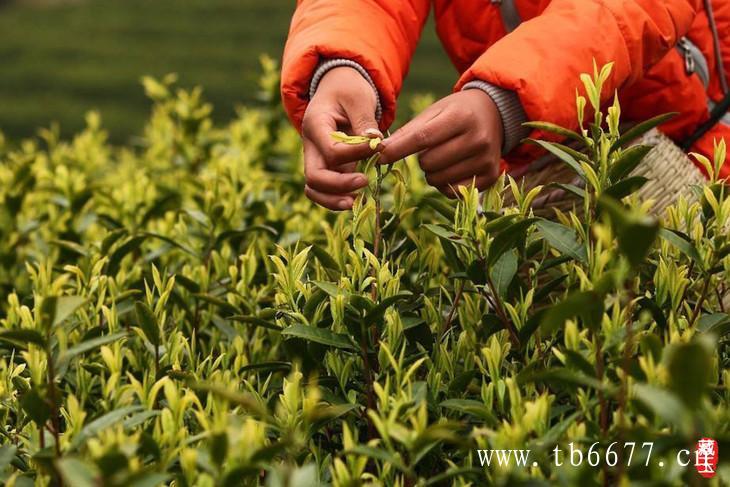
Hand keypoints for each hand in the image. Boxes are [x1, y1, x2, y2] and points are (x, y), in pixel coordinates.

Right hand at [301, 67, 381, 209]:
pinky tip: (357, 199)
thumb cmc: (348, 90)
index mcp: (315, 125)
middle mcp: (310, 146)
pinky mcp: (327, 168)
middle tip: (365, 182)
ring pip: (314, 189)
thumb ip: (365, 121)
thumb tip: (375, 143)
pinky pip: (325, 190)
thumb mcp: (359, 98)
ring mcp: (316, 159)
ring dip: (333, 200)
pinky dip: (337, 199)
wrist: (338, 89)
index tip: (379, 148)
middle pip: (315, 176)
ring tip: (357, 202)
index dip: (356, 154)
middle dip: (339, 186)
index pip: (331, 150)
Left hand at [379, 90, 502, 196]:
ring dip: (433, 173)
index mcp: (461, 117)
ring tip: (444, 157)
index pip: (422, 138)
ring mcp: (486, 159)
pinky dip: (446, 184)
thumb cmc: (456, 112)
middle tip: (432, 149)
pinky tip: (453, 169)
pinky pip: (453, 192)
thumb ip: (408, 132)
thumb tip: (380, 151)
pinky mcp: (491, 176)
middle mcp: (477, 139)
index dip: (398, 150)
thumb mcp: (434, 112)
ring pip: (439, 180)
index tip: (380, 157)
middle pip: (429, 163)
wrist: (495, 113)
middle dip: (422, 160)